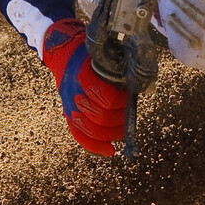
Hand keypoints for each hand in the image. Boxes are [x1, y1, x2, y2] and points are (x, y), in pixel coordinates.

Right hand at [40, 20, 128, 153]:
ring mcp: (71, 105)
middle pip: (101, 116)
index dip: (118, 102)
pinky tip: (109, 151)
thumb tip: (141, 87)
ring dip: (111, 132)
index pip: (105, 96)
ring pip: (92, 129)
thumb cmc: (89, 54)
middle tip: (127, 116)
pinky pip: (79, 136)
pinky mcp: (69, 114)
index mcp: (86, 74)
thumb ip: (121, 70)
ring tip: (121, 129)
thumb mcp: (105, 55)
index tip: (127, 99)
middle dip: (118, 119)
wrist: (63, 53)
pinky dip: (95, 147)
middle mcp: (76, 92)